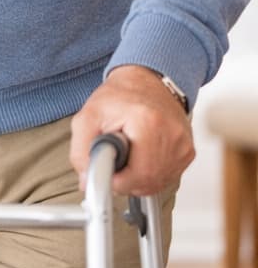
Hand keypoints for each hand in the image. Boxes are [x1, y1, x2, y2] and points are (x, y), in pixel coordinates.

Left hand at [69, 65, 194, 195]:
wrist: (146, 83)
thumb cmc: (120, 97)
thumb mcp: (88, 117)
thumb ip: (81, 151)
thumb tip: (86, 180)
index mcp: (148, 123)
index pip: (137, 174)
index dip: (116, 181)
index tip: (106, 175)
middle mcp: (171, 134)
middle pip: (147, 182)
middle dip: (124, 180)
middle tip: (113, 162)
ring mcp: (183, 145)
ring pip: (157, 184)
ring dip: (136, 179)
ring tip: (127, 156)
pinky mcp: (187, 153)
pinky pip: (166, 179)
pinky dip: (149, 175)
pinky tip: (140, 158)